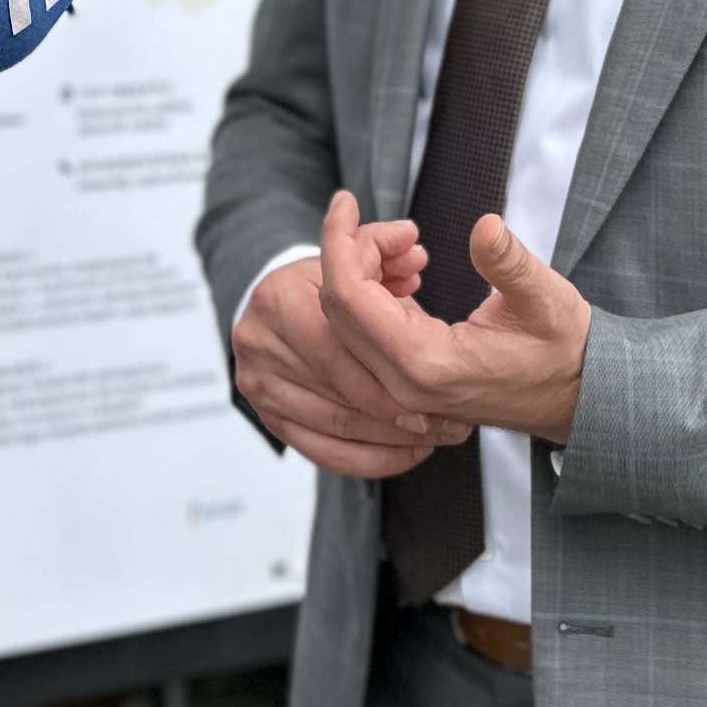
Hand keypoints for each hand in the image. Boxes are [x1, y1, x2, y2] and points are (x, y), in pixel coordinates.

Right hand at [234, 202, 466, 479]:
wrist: (284, 302)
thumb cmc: (334, 281)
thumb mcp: (361, 254)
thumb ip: (389, 248)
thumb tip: (413, 247)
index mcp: (280, 297)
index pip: (343, 347)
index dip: (393, 374)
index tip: (439, 392)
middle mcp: (258, 342)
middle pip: (342, 391)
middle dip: (401, 412)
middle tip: (450, 424)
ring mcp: (257, 383)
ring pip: (337, 426)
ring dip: (393, 439)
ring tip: (438, 437)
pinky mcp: (267, 415)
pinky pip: (324, 451)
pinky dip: (371, 458)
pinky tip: (409, 453)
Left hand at [314, 197, 592, 443]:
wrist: (578, 396)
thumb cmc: (565, 350)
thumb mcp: (546, 299)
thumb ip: (510, 262)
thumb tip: (485, 226)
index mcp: (428, 364)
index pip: (348, 298)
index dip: (338, 241)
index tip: (345, 200)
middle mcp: (403, 384)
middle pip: (338, 308)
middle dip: (354, 251)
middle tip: (402, 228)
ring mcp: (402, 389)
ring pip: (347, 321)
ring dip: (364, 271)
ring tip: (411, 247)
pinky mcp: (408, 382)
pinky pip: (365, 333)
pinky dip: (374, 292)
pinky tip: (409, 273)